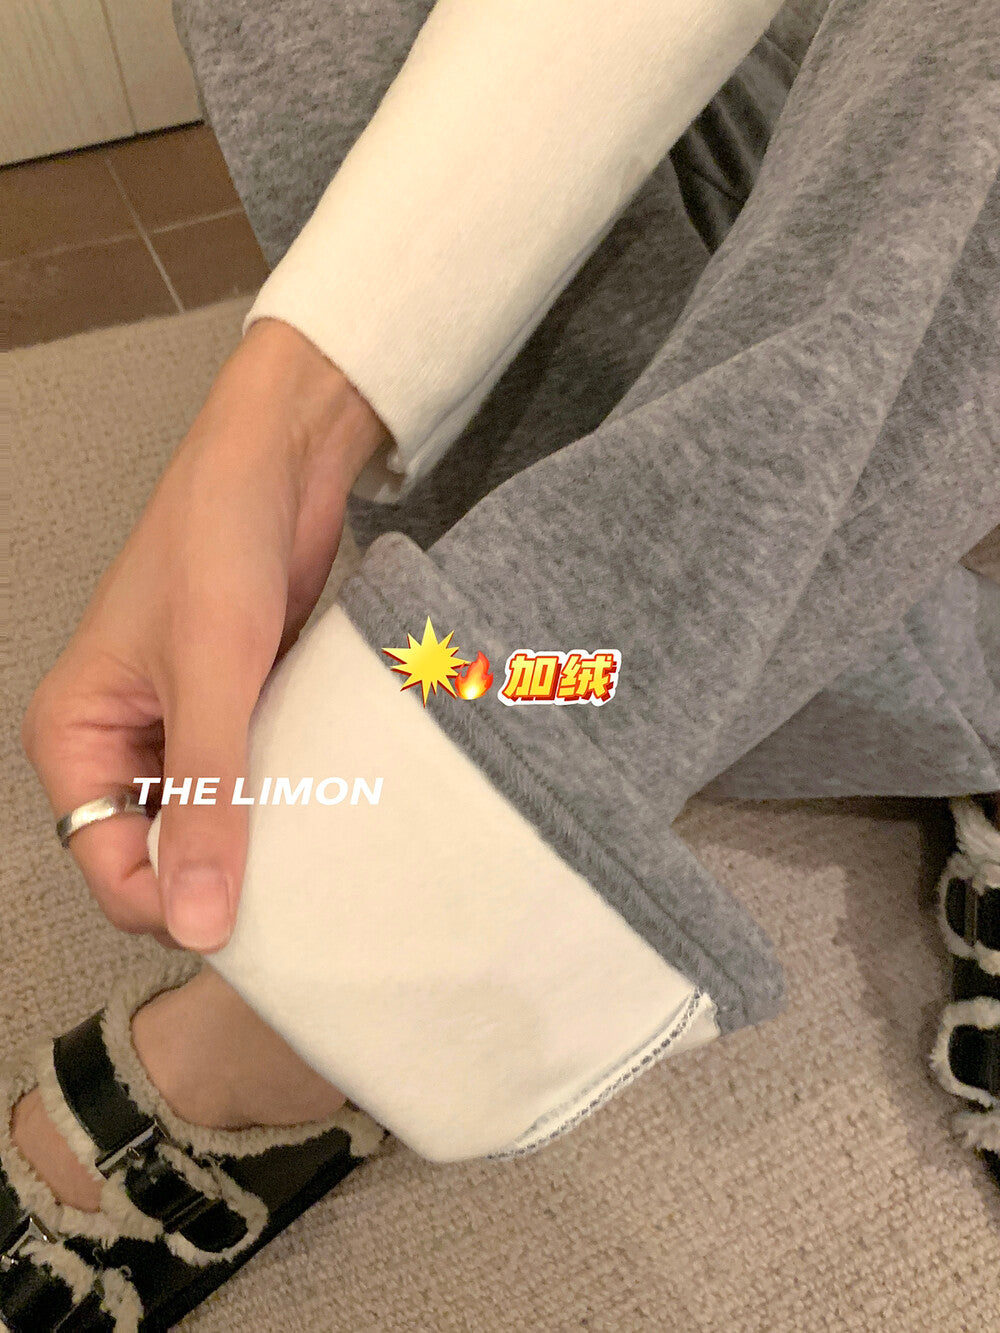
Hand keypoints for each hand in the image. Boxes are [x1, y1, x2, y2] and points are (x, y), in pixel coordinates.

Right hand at [22, 319, 388, 951]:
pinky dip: (282, 802)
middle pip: (158, 855)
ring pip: (209, 825)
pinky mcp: (232, 715)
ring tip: (314, 851)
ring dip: (257, 841)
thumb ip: (207, 799)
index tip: (248, 922)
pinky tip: (324, 812)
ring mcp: (178, 732)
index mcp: (74, 737)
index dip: (171, 904)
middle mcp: (117, 744)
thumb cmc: (217, 543)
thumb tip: (200, 918)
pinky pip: (250, 786)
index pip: (108, 867)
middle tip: (292, 888)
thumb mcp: (212, 675)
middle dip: (216, 876)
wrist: (277, 464)